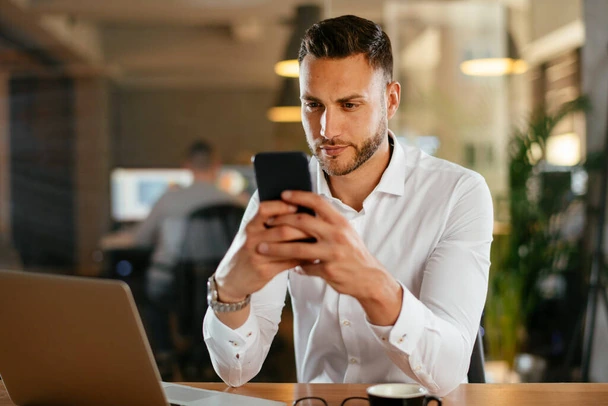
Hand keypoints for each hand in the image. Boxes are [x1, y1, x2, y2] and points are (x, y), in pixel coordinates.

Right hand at [214, 200, 312, 302]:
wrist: (233, 278)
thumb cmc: (249, 251)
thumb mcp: (253, 234)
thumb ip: (269, 224)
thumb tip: (299, 210)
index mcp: (250, 226)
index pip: (265, 209)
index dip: (282, 205)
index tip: (298, 204)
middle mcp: (251, 239)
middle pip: (281, 229)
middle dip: (303, 227)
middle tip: (319, 224)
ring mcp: (257, 256)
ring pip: (286, 247)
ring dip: (305, 243)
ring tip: (319, 239)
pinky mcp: (263, 271)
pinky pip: (288, 263)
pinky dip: (302, 259)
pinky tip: (312, 256)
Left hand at [259, 191, 402, 324]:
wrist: (369, 278)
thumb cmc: (353, 252)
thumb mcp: (345, 231)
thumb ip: (328, 221)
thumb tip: (305, 209)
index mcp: (340, 222)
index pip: (318, 202)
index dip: (299, 196)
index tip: (283, 194)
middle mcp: (337, 235)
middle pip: (302, 222)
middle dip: (281, 221)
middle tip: (267, 222)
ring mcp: (333, 253)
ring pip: (298, 248)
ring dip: (276, 248)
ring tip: (261, 248)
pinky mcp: (329, 271)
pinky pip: (305, 267)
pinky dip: (295, 266)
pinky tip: (288, 266)